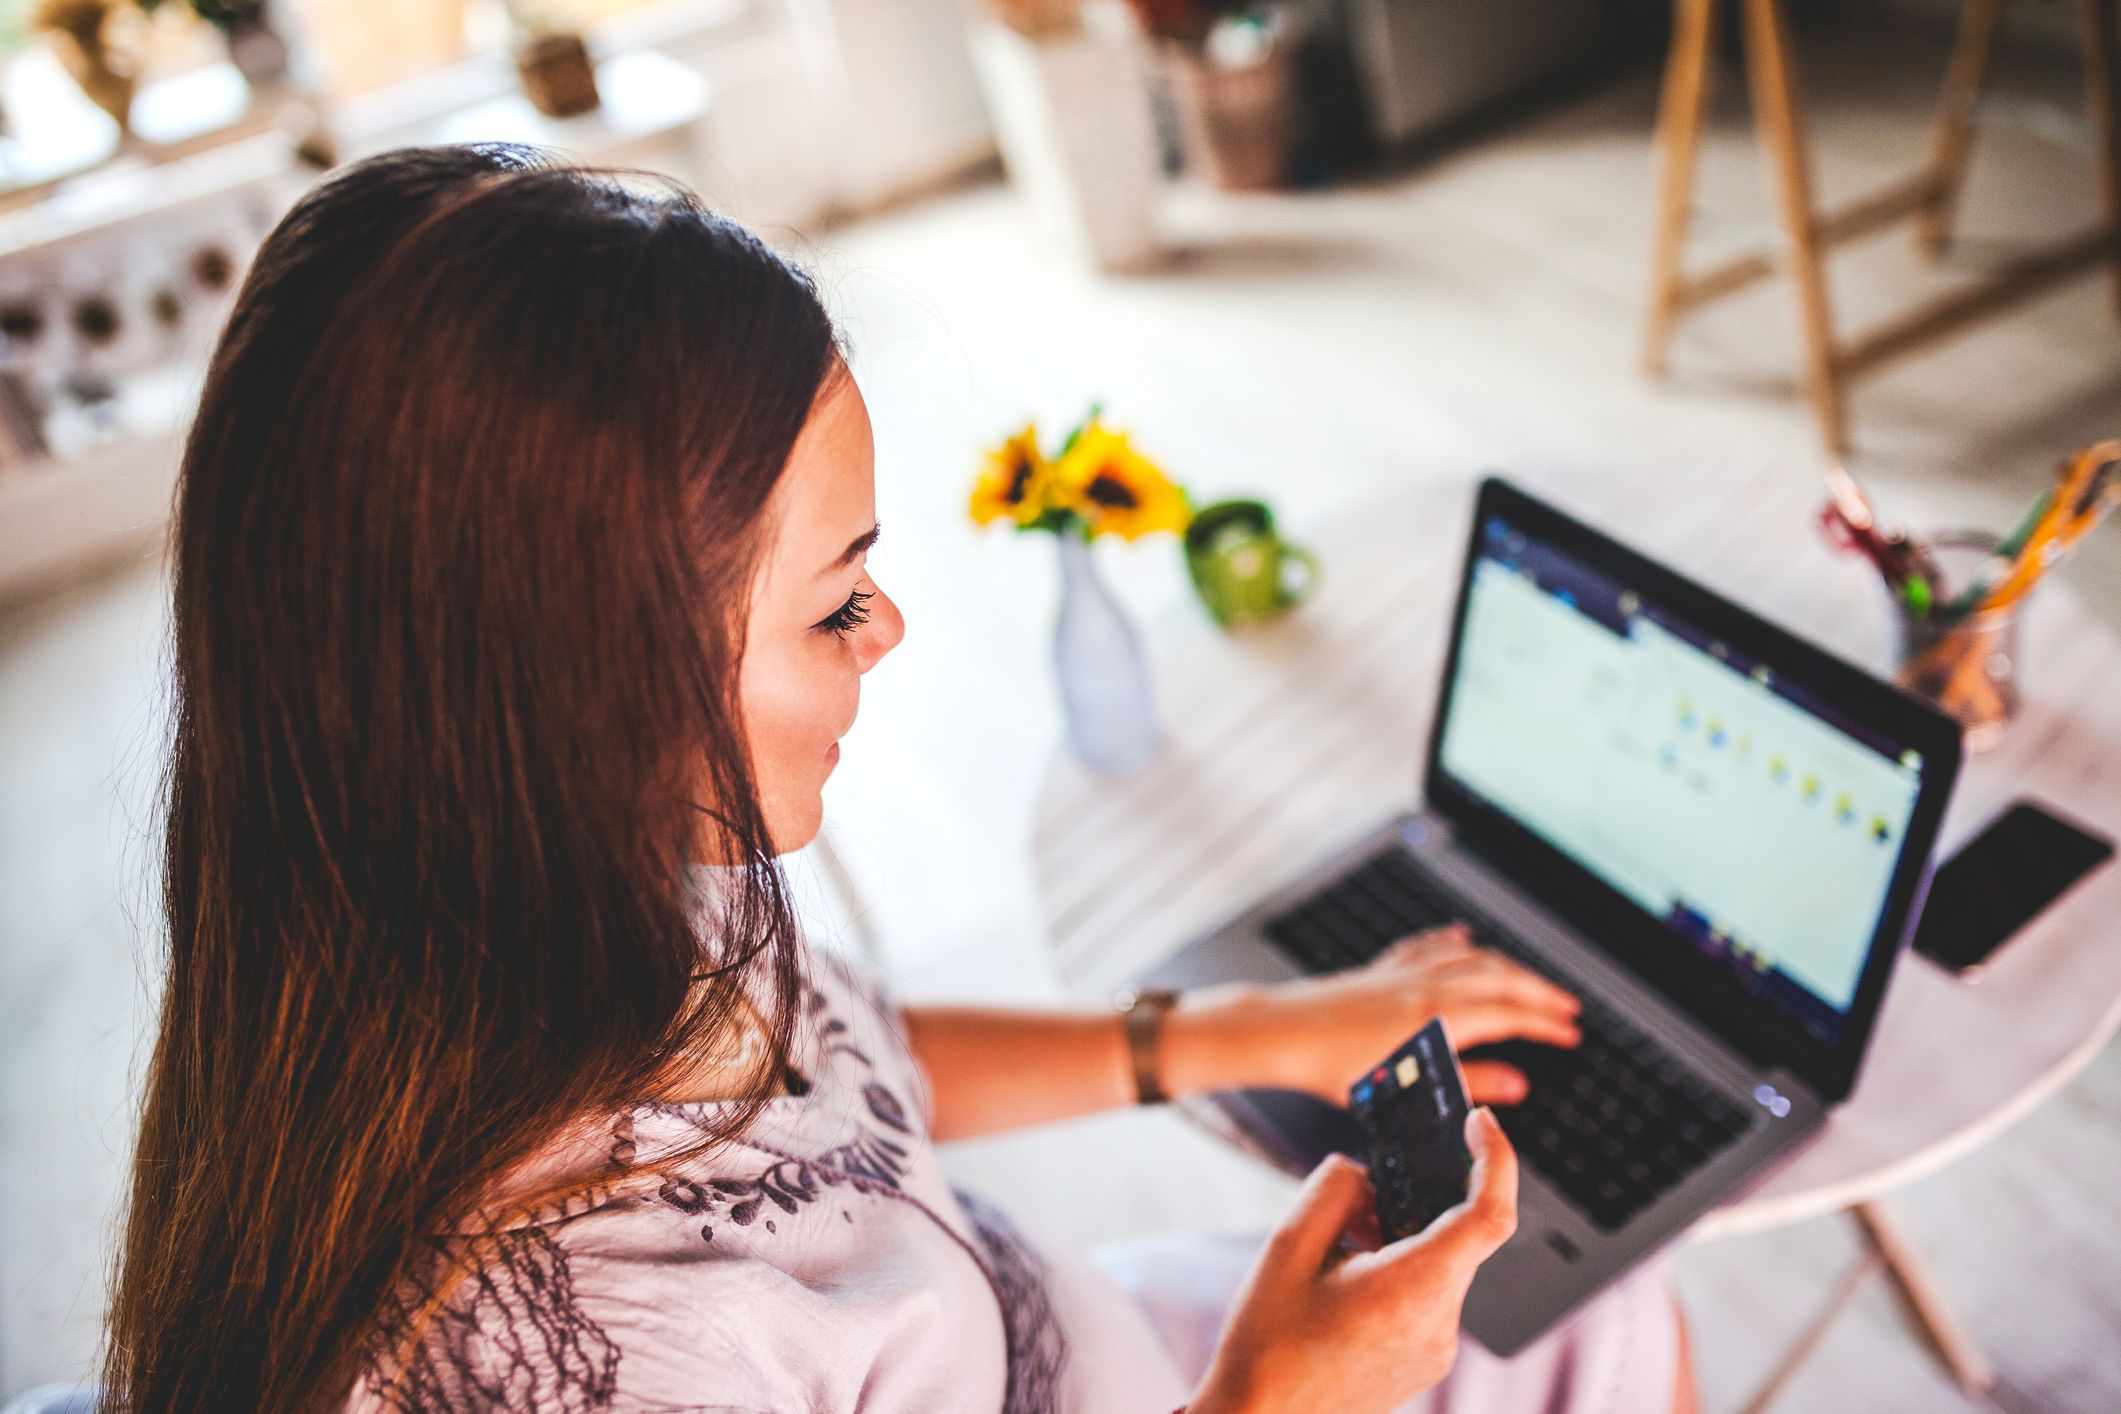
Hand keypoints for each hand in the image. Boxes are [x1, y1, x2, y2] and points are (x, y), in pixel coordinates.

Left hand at [1168, 925, 1579, 1106]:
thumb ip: (1469, 1082)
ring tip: (1529, 980)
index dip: (1546, 1024)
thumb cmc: (1336, 1070)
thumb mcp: (1408, 1090)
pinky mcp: (1382, 968)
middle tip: (1568, 1007)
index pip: (1510, 1014)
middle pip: (1500, 978)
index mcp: (1440, 1016)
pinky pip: (1429, 946)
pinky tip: (1463, 939)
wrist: (1284, 1032)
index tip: (1570, 1034)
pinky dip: (1455, 943)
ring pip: (1471, 958)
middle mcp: (1428, 984)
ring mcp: (1405, 971)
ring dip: (1507, 968)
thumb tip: (1519, 1084)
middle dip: (1539, 992)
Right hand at [1189, 1109, 1520, 1413]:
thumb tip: (1364, 1175)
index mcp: (1412, 1291)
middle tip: (1361, 1192)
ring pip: (1439, 1263)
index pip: (1487, 1215)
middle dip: (1415, 1200)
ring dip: (1399, 1236)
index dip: (1495, 1159)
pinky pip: (1427, 1294)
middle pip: (1456, 1235)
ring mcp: (1436, 1348)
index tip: (1480, 1122)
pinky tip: (1345, 1276)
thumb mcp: (1286, 1247)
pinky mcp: (1425, 1360)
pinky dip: (1398, 1267)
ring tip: (1337, 1244)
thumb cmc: (1269, 1349)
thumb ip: (1334, 1189)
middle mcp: (1439, 1324)